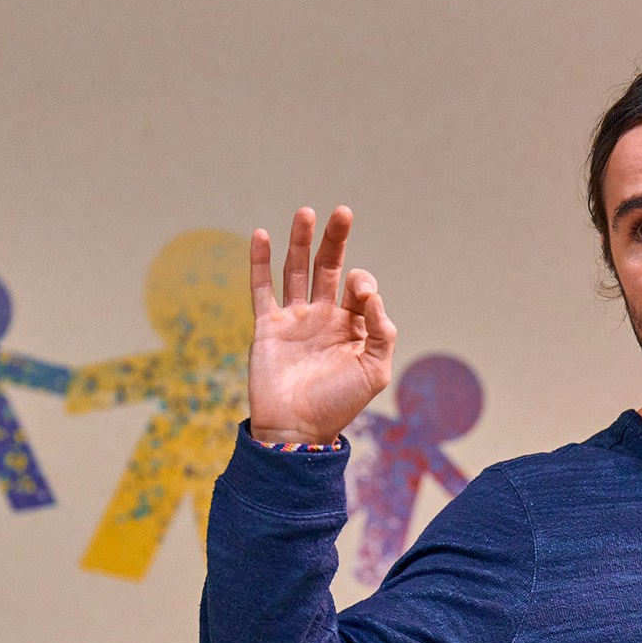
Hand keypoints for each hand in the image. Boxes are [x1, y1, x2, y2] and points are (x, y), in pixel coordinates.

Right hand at [248, 206, 395, 444]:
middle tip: (342, 212)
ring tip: (306, 212)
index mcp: (351, 326)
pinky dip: (260, 262)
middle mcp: (323, 317)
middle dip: (335, 240)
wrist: (296, 430)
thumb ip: (381, 332)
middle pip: (328, 267)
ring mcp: (294, 319)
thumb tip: (373, 296)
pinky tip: (263, 235)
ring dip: (300, 241)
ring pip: (296, 270)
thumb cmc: (338, 405)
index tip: (362, 292)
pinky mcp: (268, 326)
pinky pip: (262, 288)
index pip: (359, 289)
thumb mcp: (374, 371)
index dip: (363, 283)